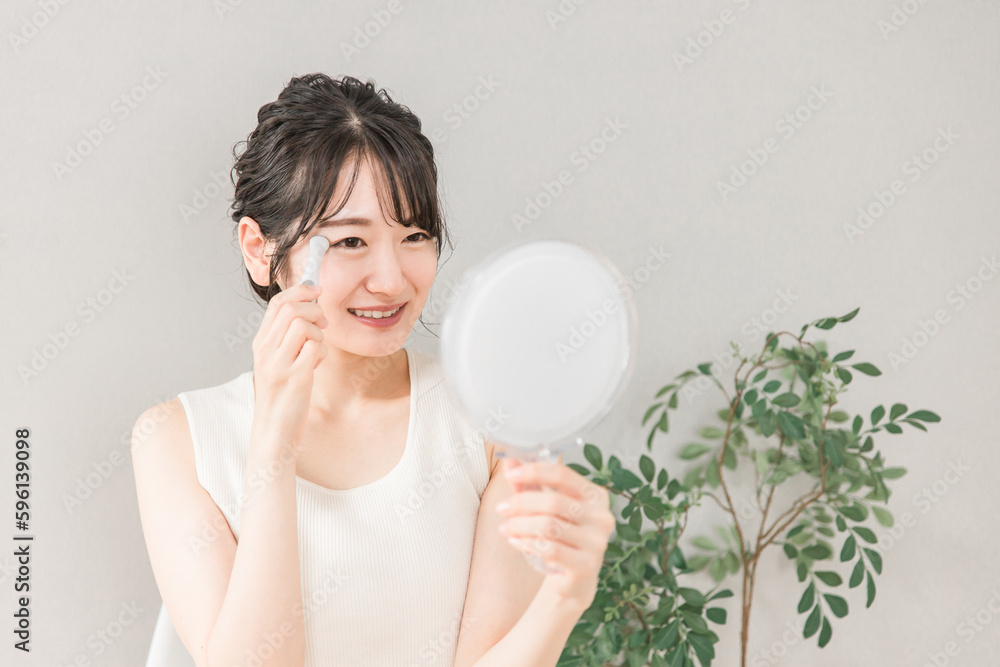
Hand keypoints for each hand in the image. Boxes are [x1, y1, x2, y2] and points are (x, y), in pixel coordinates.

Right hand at [250, 282, 328, 451]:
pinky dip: (323, 353)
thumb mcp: (277, 361)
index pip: (277, 304)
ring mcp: (279, 364)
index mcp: (260, 343)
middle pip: (292, 310)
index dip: (300, 291)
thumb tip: (309, 308)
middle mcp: (266, 351)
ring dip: (319, 335)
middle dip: (315, 310)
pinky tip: (316, 366)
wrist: (274, 430)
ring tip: (316, 351)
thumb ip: (287, 337)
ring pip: (304, 326)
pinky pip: (316, 348)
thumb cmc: (281, 395)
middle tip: (323, 324)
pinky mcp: (296, 377)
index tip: (317, 290)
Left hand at [497, 458, 614, 609]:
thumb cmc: (560, 536)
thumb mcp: (544, 507)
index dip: (534, 471)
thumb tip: (510, 459)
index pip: (564, 475)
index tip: (510, 474)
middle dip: (521, 503)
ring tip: (505, 528)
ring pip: (549, 526)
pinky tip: (516, 543)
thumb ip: (529, 483)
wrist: (573, 579)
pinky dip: (528, 544)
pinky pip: (550, 549)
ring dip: (520, 525)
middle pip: (553, 501)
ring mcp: (597, 543)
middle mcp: (602, 517)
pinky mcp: (587, 566)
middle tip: (501, 509)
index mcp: (596, 496)